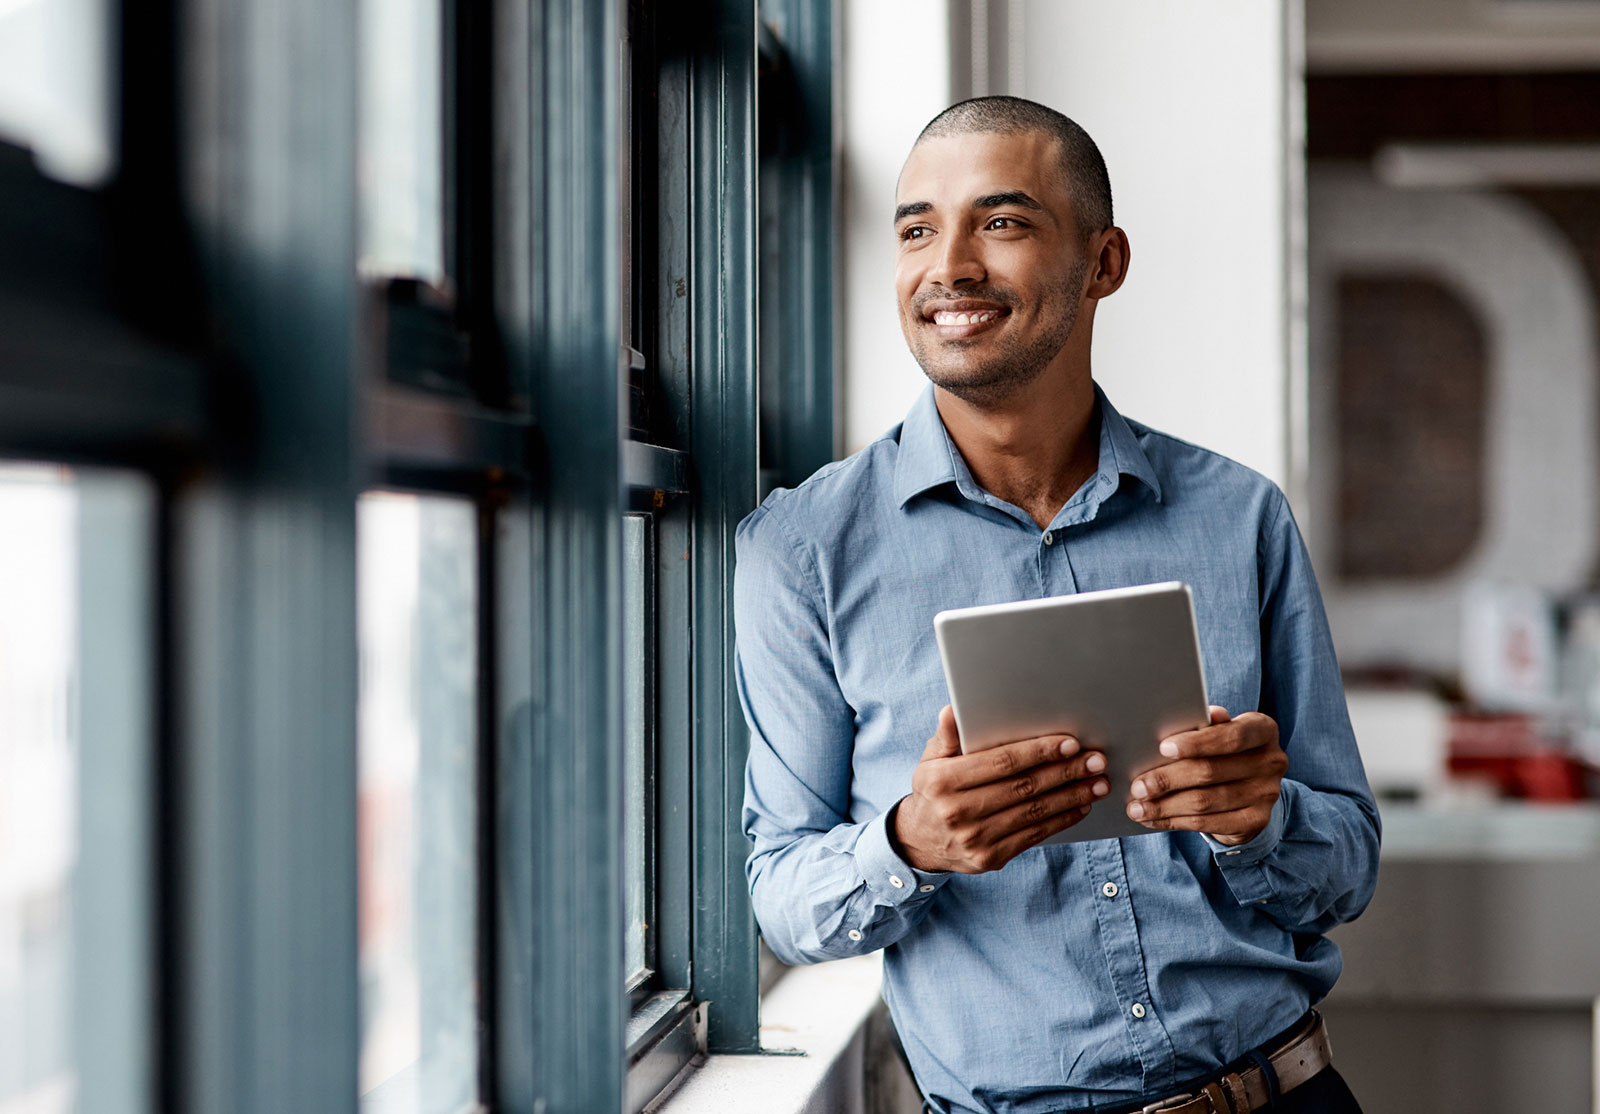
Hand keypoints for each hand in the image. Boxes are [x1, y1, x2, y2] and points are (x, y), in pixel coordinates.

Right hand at [891, 705, 1109, 872]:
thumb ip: (947, 735)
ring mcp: (975, 838)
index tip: (1069, 743)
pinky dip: (1061, 820)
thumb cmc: (934, 790)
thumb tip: (953, 710)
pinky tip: (1080, 806)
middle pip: (1023, 787)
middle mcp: (957, 811)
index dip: (1038, 752)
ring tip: (1098, 783)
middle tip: (1096, 760)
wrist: (921, 840)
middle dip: (1065, 772)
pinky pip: (1033, 836)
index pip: (1001, 762)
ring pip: (1034, 812)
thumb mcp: (932, 759)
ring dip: (1072, 796)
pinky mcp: (990, 858)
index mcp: (943, 780)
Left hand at [1125, 706, 1285, 844]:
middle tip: (1137, 785)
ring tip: (1137, 807)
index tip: (1162, 747)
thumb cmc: (1223, 750)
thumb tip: (1181, 718)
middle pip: (1211, 771)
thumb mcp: (1218, 732)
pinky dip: (1175, 821)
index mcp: (1263, 729)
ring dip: (1165, 806)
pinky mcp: (1256, 821)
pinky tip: (1153, 819)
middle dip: (1168, 779)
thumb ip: (1203, 727)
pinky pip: (1208, 823)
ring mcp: (1267, 794)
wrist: (1250, 787)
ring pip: (1205, 801)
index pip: (1232, 736)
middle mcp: (1271, 761)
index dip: (1197, 742)